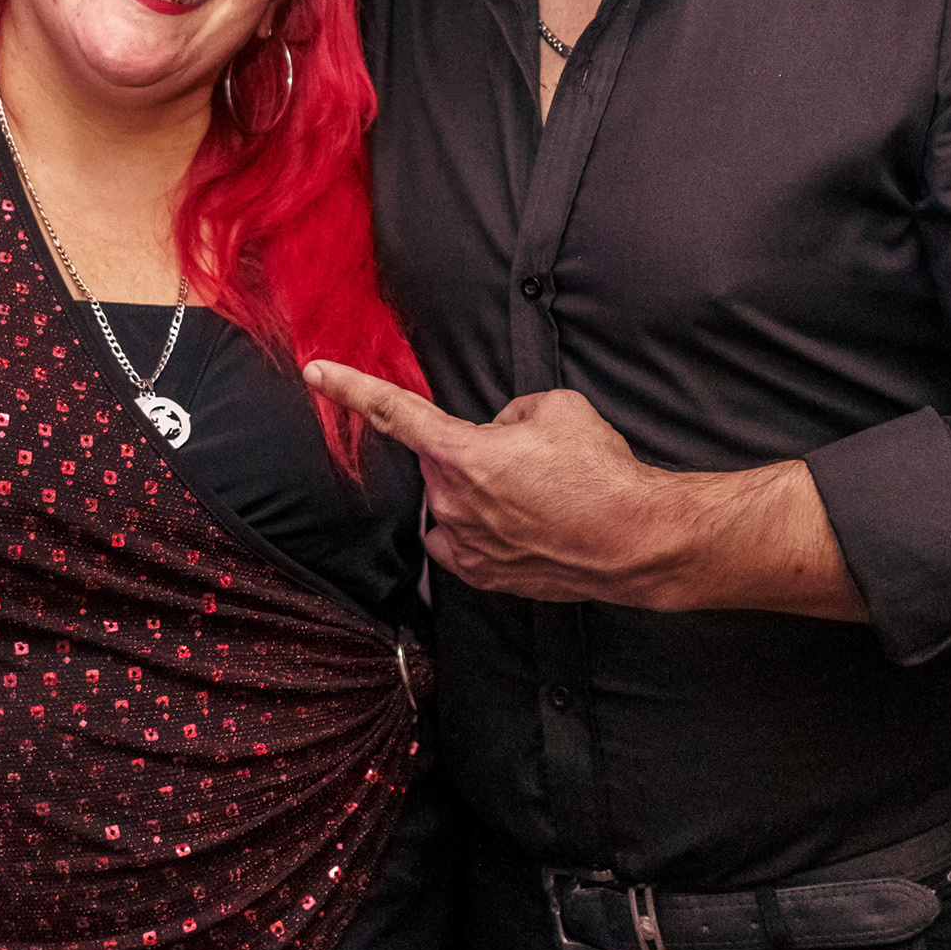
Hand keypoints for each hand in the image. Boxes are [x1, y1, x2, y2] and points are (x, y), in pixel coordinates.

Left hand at [304, 363, 867, 619]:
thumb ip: (511, 411)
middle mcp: (452, 502)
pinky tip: (526, 529)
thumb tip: (501, 432)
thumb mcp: (557, 406)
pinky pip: (465, 543)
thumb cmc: (600, 470)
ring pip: (452, 505)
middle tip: (530, 462)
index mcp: (461, 453)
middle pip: (440, 463)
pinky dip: (486, 531)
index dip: (351, 387)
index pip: (394, 412)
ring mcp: (464, 545)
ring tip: (536, 501)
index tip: (317, 372)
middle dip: (474, 455)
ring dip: (479, 496)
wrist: (634, 538)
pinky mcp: (483, 576)